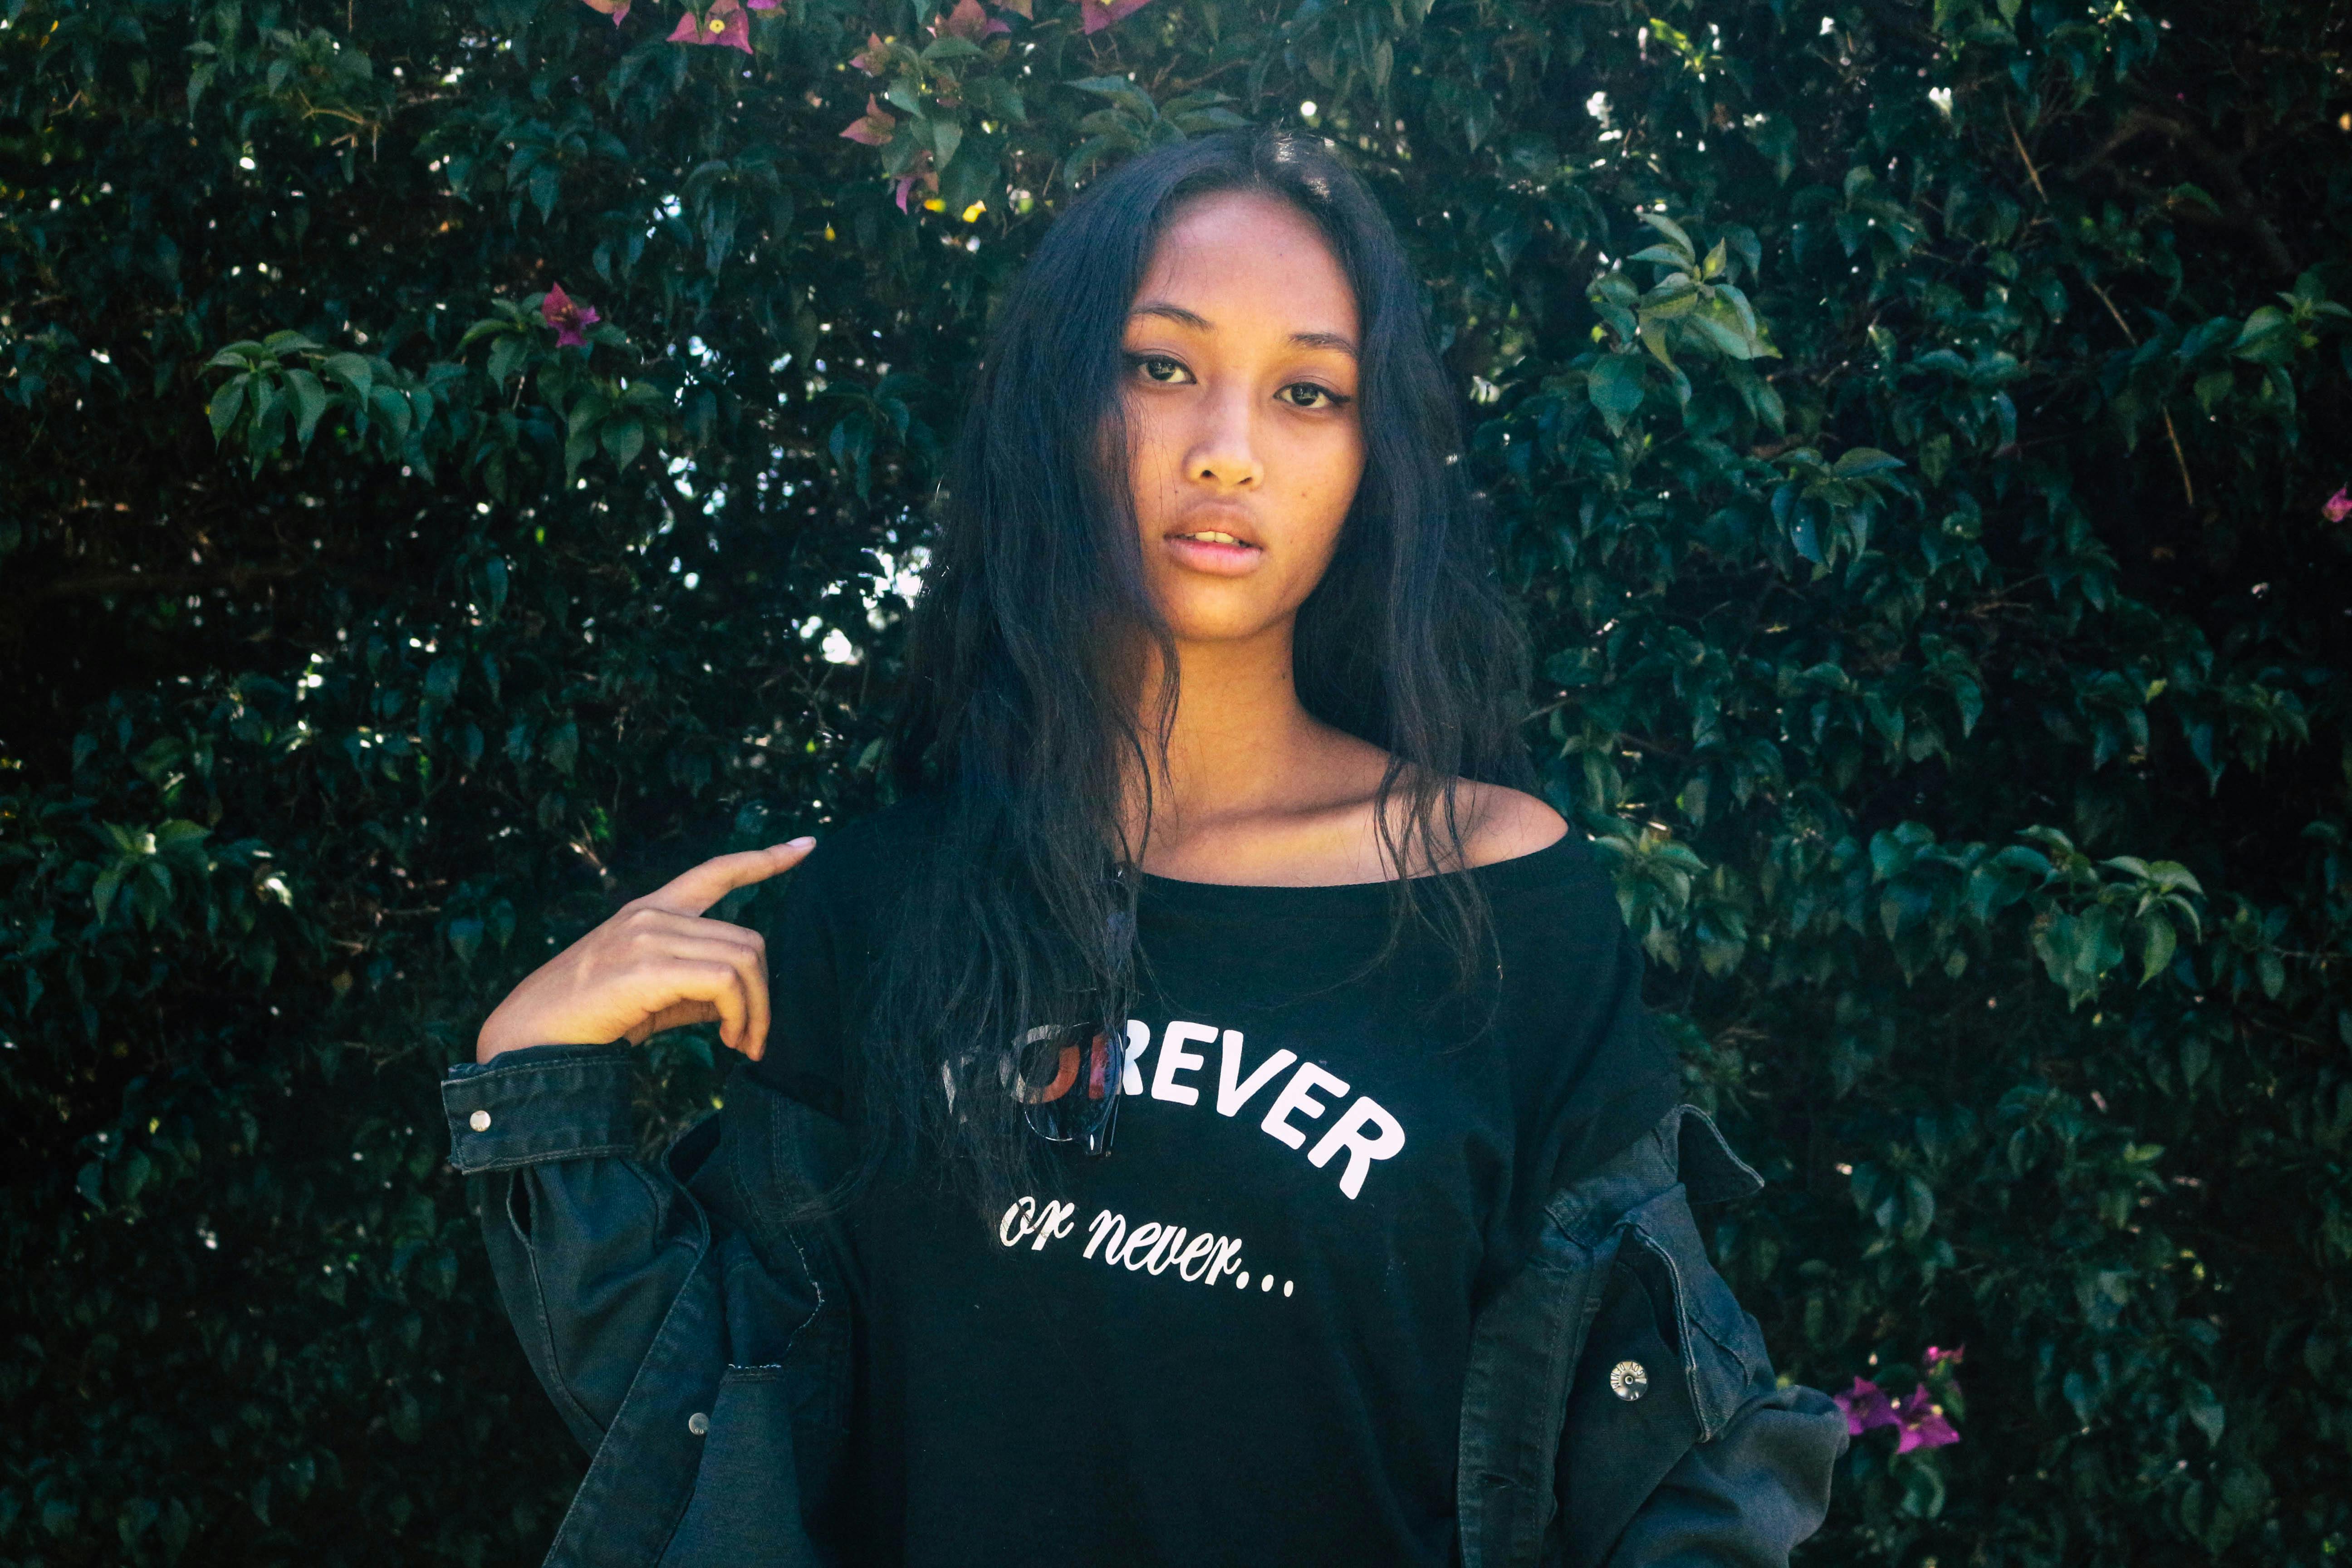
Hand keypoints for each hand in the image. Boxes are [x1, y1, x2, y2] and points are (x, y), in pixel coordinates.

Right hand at [474, 839, 814, 1063]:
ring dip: (757, 1011)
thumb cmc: (586, 1021)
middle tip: (753, 1038)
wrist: (528, 1042)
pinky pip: (725, 982)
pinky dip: (741, 1015)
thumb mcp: (650, 996)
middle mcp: (651, 913)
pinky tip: (732, 1041)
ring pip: (744, 959)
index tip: (807, 848)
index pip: (716, 871)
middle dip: (764, 993)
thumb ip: (694, 988)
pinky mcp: (647, 967)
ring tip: (744, 1044)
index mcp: (650, 911)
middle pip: (748, 938)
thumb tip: (738, 1003)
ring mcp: (648, 935)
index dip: (765, 860)